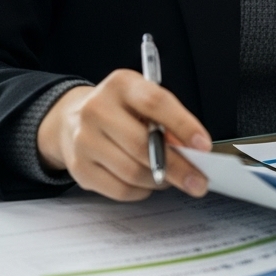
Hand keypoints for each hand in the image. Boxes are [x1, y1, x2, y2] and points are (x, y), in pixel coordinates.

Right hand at [36, 69, 212, 201]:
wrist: (72, 119)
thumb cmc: (120, 109)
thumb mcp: (143, 100)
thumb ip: (167, 120)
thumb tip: (193, 151)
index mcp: (121, 84)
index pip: (156, 102)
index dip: (183, 124)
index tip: (204, 145)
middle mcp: (97, 109)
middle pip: (143, 145)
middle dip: (178, 167)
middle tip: (199, 181)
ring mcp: (84, 140)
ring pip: (133, 172)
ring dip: (160, 180)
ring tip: (173, 178)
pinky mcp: (79, 168)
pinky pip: (120, 190)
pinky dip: (142, 190)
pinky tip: (149, 182)